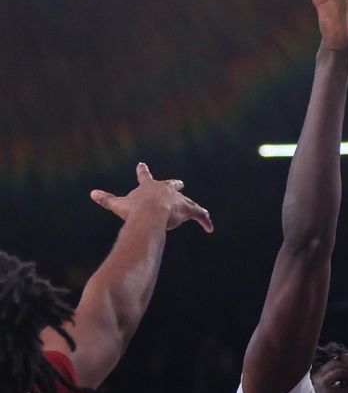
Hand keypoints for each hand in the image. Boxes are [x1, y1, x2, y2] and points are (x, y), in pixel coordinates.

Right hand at [90, 163, 213, 232]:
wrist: (150, 213)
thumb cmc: (133, 209)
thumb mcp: (118, 205)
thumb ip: (106, 199)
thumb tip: (92, 193)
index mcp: (149, 186)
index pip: (144, 176)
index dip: (142, 171)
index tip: (141, 164)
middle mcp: (166, 189)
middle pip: (172, 185)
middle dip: (175, 185)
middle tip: (179, 184)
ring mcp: (179, 199)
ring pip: (189, 202)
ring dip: (194, 207)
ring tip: (201, 212)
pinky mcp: (189, 209)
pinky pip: (200, 215)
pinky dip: (206, 221)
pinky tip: (210, 228)